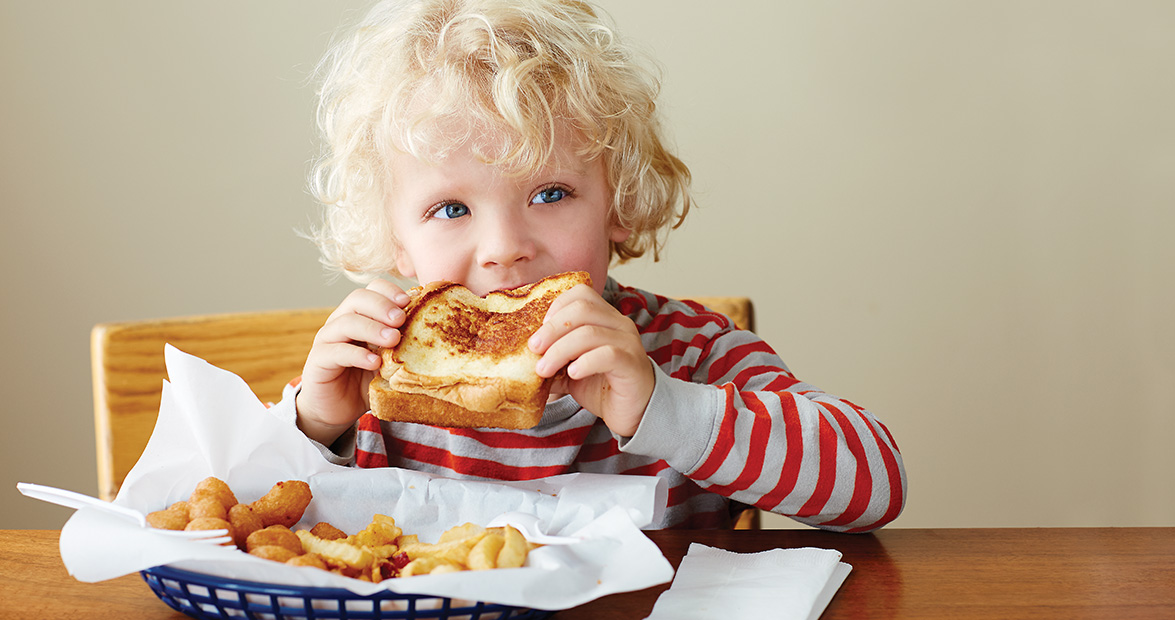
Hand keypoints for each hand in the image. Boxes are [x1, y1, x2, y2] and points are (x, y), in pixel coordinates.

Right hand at [295, 279, 410, 445]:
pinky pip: (336, 351)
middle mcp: (341, 322)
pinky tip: (374, 362)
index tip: (409, 301)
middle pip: (357, 299)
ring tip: (393, 340)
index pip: (372, 289)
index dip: (389, 291)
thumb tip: (438, 332)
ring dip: (372, 328)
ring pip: (346, 322)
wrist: (337, 409)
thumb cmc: (367, 380)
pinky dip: (357, 354)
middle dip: (382, 305)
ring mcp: (327, 340)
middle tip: (401, 319)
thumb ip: (405, 344)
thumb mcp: (390, 359)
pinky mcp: (318, 361)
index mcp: (360, 315)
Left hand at [528, 284, 653, 436]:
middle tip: (534, 350)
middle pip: (581, 310)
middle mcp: (619, 324)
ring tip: (543, 370)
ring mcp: (628, 343)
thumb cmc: (603, 386)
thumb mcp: (571, 368)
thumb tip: (520, 358)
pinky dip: (584, 362)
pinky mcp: (632, 364)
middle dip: (551, 329)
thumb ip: (553, 358)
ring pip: (589, 333)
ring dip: (559, 351)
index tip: (539, 331)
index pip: (581, 293)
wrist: (635, 412)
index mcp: (605, 318)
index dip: (556, 307)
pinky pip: (607, 355)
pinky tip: (573, 374)